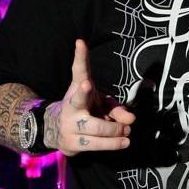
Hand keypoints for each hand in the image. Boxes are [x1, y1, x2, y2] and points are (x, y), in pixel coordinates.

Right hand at [45, 39, 134, 156]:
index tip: (81, 43)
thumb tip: (131, 119)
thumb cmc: (87, 110)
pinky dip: (112, 144)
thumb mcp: (101, 104)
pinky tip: (123, 142)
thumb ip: (117, 109)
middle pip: (80, 99)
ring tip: (126, 132)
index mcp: (78, 88)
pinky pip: (96, 145)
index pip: (78, 69)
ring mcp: (70, 125)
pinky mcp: (72, 143)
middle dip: (100, 106)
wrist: (57, 129)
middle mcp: (71, 105)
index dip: (80, 57)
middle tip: (126, 121)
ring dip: (116, 131)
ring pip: (97, 129)